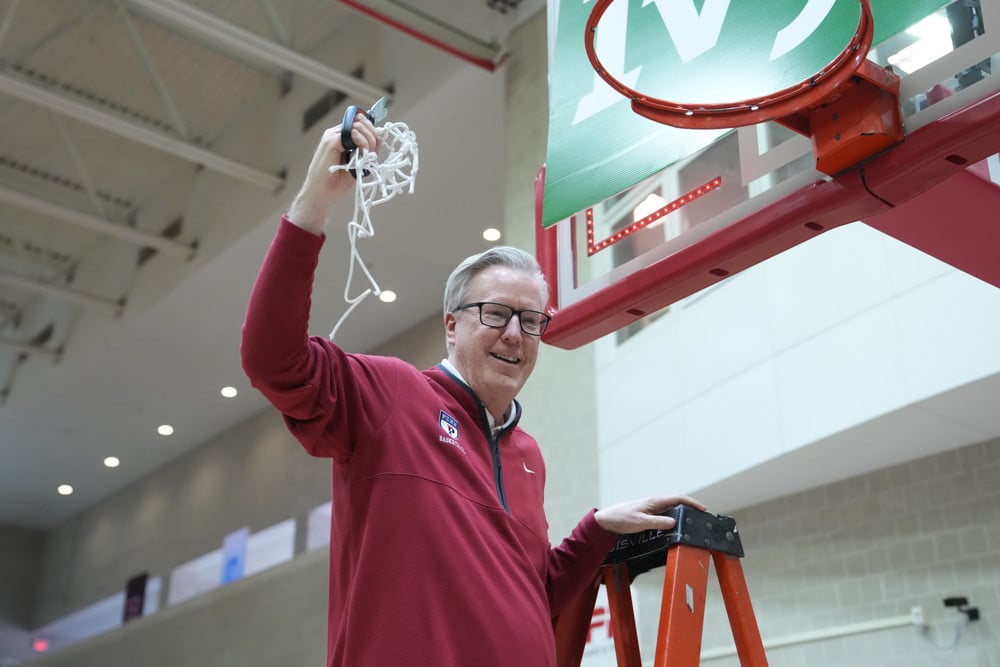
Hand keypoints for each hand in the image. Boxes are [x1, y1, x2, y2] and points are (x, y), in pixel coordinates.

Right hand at [287, 112, 379, 233]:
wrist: (321, 195)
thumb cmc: (336, 183)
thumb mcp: (358, 164)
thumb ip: (367, 150)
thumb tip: (380, 138)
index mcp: (341, 137)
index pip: (360, 123)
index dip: (371, 130)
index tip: (376, 145)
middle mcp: (335, 134)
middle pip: (360, 122)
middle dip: (373, 135)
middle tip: (373, 152)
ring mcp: (332, 137)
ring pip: (357, 126)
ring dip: (369, 140)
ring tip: (367, 155)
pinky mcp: (330, 142)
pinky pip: (351, 133)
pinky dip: (361, 142)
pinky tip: (361, 155)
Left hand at [595, 495, 706, 534]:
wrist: (606, 521)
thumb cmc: (620, 518)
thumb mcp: (640, 522)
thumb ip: (657, 522)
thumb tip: (674, 522)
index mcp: (654, 501)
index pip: (678, 498)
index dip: (692, 503)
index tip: (702, 509)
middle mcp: (654, 503)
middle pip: (677, 503)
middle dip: (690, 508)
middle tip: (700, 517)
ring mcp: (651, 508)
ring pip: (670, 509)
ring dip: (681, 514)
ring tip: (690, 522)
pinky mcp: (647, 514)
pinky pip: (663, 514)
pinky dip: (672, 518)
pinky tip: (673, 526)